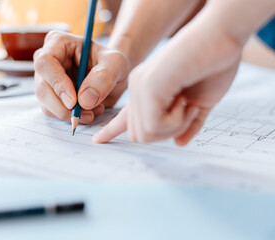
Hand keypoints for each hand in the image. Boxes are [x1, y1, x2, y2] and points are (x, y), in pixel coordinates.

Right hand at [34, 31, 129, 123]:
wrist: (114, 76)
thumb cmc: (113, 63)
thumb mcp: (116, 64)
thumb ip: (103, 77)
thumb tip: (84, 99)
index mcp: (59, 43)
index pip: (45, 62)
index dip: (57, 83)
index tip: (73, 101)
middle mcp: (47, 60)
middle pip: (42, 87)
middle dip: (63, 106)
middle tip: (87, 114)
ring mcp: (46, 80)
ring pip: (45, 103)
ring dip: (70, 113)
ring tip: (94, 111)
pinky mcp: (50, 96)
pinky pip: (53, 112)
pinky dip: (71, 117)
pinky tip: (90, 112)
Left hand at [93, 18, 242, 144]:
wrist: (223, 38)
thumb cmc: (213, 66)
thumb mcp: (200, 103)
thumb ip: (187, 123)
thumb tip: (179, 142)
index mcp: (147, 92)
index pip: (124, 117)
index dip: (111, 130)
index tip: (98, 140)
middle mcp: (138, 88)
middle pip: (138, 135)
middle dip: (166, 133)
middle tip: (186, 111)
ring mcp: (140, 85)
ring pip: (145, 134)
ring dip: (174, 127)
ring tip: (187, 103)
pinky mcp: (148, 85)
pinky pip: (153, 125)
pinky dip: (176, 121)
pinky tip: (185, 100)